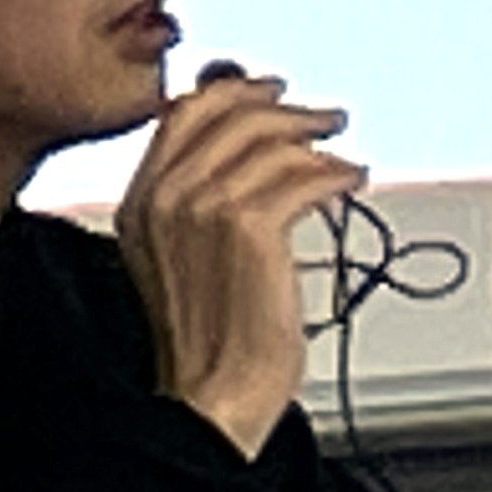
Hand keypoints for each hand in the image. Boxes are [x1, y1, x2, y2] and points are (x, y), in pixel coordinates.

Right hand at [114, 69, 362, 457]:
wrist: (210, 401)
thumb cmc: (206, 343)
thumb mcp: (181, 257)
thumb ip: (200, 196)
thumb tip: (246, 138)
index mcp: (139, 202)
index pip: (182, 113)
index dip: (232, 91)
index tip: (267, 89)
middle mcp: (164, 197)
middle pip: (227, 113)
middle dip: (281, 107)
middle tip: (319, 114)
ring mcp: (204, 208)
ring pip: (270, 140)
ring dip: (317, 139)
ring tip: (343, 151)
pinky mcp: (250, 228)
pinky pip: (303, 176)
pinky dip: (336, 174)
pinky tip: (352, 181)